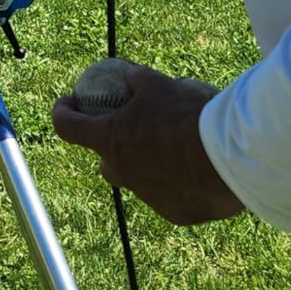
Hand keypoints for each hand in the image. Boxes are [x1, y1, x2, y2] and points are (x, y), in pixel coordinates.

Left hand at [50, 62, 244, 224]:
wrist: (229, 157)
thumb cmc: (187, 116)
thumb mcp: (159, 86)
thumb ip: (140, 80)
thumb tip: (133, 76)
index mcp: (109, 140)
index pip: (67, 127)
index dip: (62, 113)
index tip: (66, 103)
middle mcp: (123, 172)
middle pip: (106, 162)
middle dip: (112, 149)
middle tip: (131, 132)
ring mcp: (149, 196)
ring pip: (141, 181)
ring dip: (150, 166)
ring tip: (175, 148)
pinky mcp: (176, 213)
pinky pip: (172, 196)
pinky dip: (179, 183)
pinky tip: (198, 169)